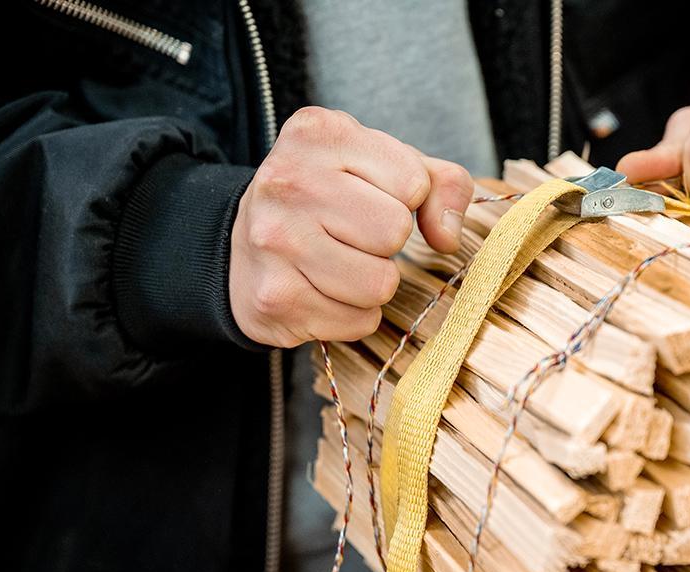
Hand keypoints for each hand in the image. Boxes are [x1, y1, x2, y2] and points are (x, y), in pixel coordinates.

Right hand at [230, 107, 472, 346]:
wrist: (243, 245)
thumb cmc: (332, 198)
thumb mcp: (386, 165)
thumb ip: (441, 184)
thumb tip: (447, 238)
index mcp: (319, 134)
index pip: (414, 183)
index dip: (407, 199)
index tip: (374, 196)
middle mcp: (289, 181)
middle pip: (395, 232)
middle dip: (389, 242)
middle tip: (355, 235)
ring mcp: (275, 241)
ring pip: (380, 284)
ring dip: (374, 283)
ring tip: (341, 263)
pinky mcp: (275, 298)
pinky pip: (358, 321)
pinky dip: (353, 315)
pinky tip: (322, 290)